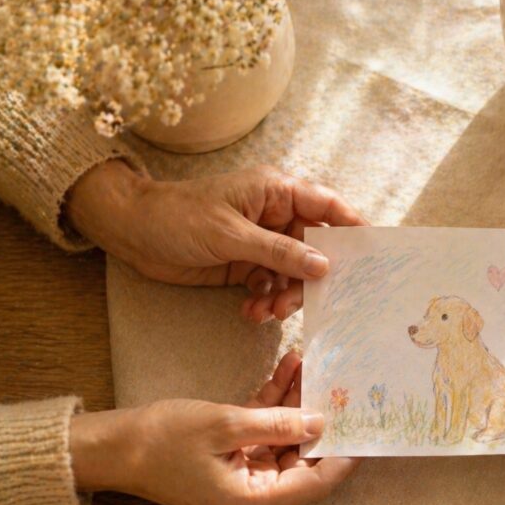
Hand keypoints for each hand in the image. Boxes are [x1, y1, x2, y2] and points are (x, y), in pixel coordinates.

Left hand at [66, 160, 367, 322]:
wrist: (132, 233)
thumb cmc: (178, 217)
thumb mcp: (231, 235)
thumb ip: (279, 252)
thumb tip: (324, 266)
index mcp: (276, 192)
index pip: (327, 206)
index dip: (352, 227)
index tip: (372, 253)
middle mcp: (275, 216)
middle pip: (314, 249)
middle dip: (310, 279)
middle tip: (299, 303)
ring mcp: (261, 242)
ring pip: (293, 274)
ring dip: (285, 297)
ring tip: (265, 312)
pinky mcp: (246, 266)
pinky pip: (271, 286)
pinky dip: (265, 301)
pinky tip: (251, 311)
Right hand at [69, 351, 358, 504]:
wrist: (109, 447)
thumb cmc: (161, 439)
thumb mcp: (223, 425)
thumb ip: (276, 423)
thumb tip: (320, 422)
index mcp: (251, 502)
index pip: (313, 483)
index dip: (343, 456)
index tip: (365, 427)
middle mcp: (250, 499)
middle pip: (301, 461)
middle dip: (319, 421)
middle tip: (340, 384)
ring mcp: (239, 481)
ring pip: (282, 442)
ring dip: (294, 405)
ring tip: (312, 364)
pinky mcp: (228, 463)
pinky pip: (260, 436)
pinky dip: (271, 408)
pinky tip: (286, 369)